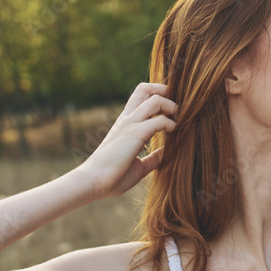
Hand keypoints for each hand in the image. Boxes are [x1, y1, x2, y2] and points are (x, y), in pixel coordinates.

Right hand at [74, 82, 177, 199]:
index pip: (140, 96)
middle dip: (164, 91)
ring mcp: (130, 124)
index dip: (157, 96)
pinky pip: (158, 120)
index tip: (170, 109)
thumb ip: (152, 158)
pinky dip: (170, 123)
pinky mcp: (134, 134)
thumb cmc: (113, 176)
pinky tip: (173, 131)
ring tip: (176, 119)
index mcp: (126, 123)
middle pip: (145, 88)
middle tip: (175, 107)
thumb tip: (164, 155)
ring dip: (170, 106)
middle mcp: (127, 119)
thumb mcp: (138, 166)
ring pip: (154, 99)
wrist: (94, 182)